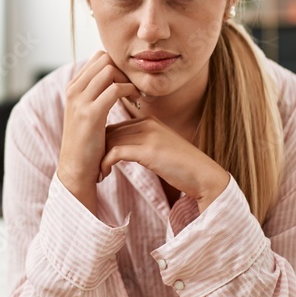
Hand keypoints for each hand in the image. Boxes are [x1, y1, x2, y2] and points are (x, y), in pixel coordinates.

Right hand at [57, 51, 142, 214]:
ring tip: (135, 95)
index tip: (126, 81)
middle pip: (104, 58)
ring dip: (127, 80)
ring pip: (109, 69)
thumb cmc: (86, 142)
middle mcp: (74, 90)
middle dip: (123, 70)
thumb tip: (112, 77)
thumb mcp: (86, 112)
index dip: (116, 65)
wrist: (76, 168)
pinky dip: (129, 91)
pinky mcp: (91, 114)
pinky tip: (135, 102)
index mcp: (73, 87)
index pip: (97, 58)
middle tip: (133, 87)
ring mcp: (80, 101)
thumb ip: (94, 93)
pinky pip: (115, 89)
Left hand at [100, 116, 230, 211]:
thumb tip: (119, 150)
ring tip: (98, 173)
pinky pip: (117, 152)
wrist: (203, 175)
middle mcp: (148, 124)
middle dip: (97, 149)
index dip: (101, 142)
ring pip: (110, 139)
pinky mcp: (149, 151)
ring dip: (100, 157)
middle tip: (92, 166)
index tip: (96, 159)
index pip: (115, 125)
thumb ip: (141, 145)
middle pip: (110, 130)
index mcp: (149, 121)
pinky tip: (104, 173)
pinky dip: (106, 162)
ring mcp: (149, 136)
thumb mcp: (159, 149)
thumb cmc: (181, 167)